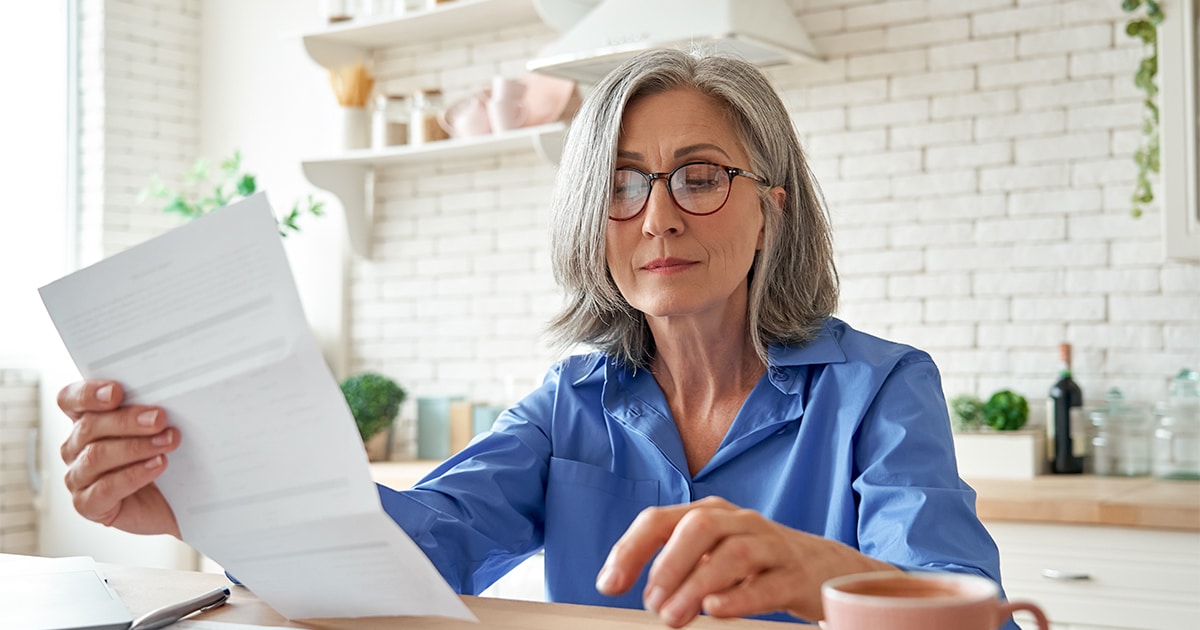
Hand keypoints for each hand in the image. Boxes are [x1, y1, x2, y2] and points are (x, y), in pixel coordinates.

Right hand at [58, 380, 180, 537]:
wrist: (170, 502)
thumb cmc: (158, 459)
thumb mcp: (154, 430)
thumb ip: (147, 412)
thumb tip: (161, 399)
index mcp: (85, 421)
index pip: (70, 400)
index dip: (88, 394)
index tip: (116, 392)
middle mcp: (75, 448)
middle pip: (89, 426)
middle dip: (127, 420)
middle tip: (159, 418)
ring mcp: (77, 478)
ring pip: (96, 456)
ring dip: (136, 447)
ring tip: (167, 442)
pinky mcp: (87, 504)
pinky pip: (105, 488)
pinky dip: (134, 474)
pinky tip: (157, 465)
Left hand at [595, 496, 897, 625]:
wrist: (823, 567)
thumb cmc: (755, 562)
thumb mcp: (710, 554)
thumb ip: (672, 563)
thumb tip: (620, 583)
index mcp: (709, 514)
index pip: (660, 520)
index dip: (630, 549)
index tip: (608, 584)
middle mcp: (739, 522)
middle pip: (699, 526)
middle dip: (668, 564)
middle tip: (650, 603)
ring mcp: (771, 545)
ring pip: (734, 553)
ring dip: (698, 584)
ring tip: (674, 616)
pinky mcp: (796, 574)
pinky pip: (769, 582)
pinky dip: (740, 596)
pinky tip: (716, 610)